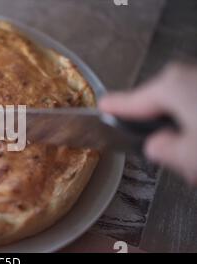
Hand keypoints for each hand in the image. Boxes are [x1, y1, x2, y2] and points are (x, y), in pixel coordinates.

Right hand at [99, 63, 196, 183]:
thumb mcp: (190, 155)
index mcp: (170, 87)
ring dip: (186, 132)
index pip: (131, 101)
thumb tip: (156, 146)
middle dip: (161, 129)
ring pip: (184, 106)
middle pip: (162, 104)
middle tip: (172, 158)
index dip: (113, 108)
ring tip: (196, 162)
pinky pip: (196, 106)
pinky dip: (195, 124)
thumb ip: (163, 150)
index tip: (102, 106)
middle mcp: (188, 75)